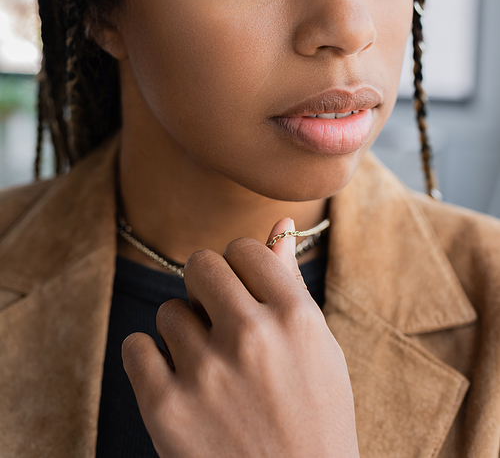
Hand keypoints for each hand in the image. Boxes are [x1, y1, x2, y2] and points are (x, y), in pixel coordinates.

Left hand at [122, 218, 359, 457]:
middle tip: (216, 321)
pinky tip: (176, 385)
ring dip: (182, 333)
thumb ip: (290, 284)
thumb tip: (279, 224)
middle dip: (204, 286)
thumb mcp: (318, 351)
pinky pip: (136, 347)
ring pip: (169, 311)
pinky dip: (150, 362)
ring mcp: (207, 373)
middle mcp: (252, 337)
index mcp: (295, 318)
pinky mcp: (166, 410)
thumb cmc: (314, 423)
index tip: (239, 293)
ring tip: (207, 370)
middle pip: (200, 264)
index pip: (243, 249)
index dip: (237, 269)